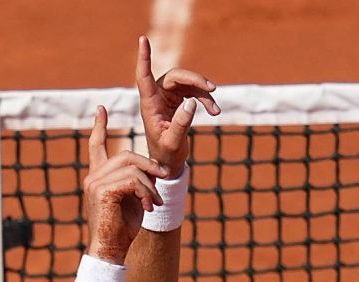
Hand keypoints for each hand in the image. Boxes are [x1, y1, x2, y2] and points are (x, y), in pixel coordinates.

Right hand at [83, 105, 168, 263]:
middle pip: (125, 154)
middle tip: (162, 179)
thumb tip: (152, 168)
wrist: (110, 251)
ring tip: (155, 202)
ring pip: (131, 167)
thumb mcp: (133, 199)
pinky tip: (149, 206)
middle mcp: (93, 177)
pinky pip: (132, 180)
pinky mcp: (102, 191)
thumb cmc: (122, 231)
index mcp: (98, 177)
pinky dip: (146, 192)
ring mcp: (95, 183)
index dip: (99, 127)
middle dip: (148, 165)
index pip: (96, 146)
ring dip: (149, 184)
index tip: (101, 109)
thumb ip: (136, 180)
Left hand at [135, 33, 219, 176]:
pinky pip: (194, 93)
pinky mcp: (177, 101)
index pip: (144, 77)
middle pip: (176, 76)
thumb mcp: (173, 144)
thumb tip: (192, 102)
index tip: (143, 39)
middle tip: (212, 89)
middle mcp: (156, 97)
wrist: (168, 165)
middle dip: (195, 80)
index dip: (144, 58)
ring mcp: (167, 97)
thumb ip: (180, 124)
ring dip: (203, 92)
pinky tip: (215, 112)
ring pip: (188, 83)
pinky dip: (205, 100)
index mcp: (149, 105)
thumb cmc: (165, 157)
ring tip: (215, 109)